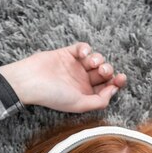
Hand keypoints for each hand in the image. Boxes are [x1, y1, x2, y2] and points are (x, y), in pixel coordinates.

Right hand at [0, 42, 126, 112]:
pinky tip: (82, 53)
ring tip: (91, 62)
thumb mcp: (80, 104)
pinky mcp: (67, 54)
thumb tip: (113, 92)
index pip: (106, 88)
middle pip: (103, 74)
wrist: (30, 81)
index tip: (120, 78)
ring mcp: (75, 67)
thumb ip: (99, 101)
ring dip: (98, 59)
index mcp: (85, 95)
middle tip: (103, 71)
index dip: (116, 83)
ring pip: (96, 60)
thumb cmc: (53, 96)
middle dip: (107, 70)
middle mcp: (82, 82)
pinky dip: (86, 49)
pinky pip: (83, 48)